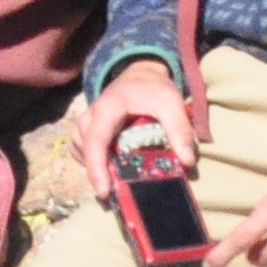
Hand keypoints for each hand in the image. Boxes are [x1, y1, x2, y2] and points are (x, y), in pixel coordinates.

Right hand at [80, 63, 188, 199]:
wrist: (143, 73)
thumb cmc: (155, 88)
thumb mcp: (172, 103)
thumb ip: (180, 130)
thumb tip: (187, 162)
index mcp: (108, 108)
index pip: (95, 140)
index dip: (96, 167)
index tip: (103, 191)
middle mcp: (92, 114)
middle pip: (83, 148)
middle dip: (95, 173)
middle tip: (111, 194)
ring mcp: (88, 121)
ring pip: (79, 148)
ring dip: (93, 165)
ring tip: (113, 179)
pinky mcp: (90, 127)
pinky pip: (82, 148)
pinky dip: (92, 160)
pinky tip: (109, 167)